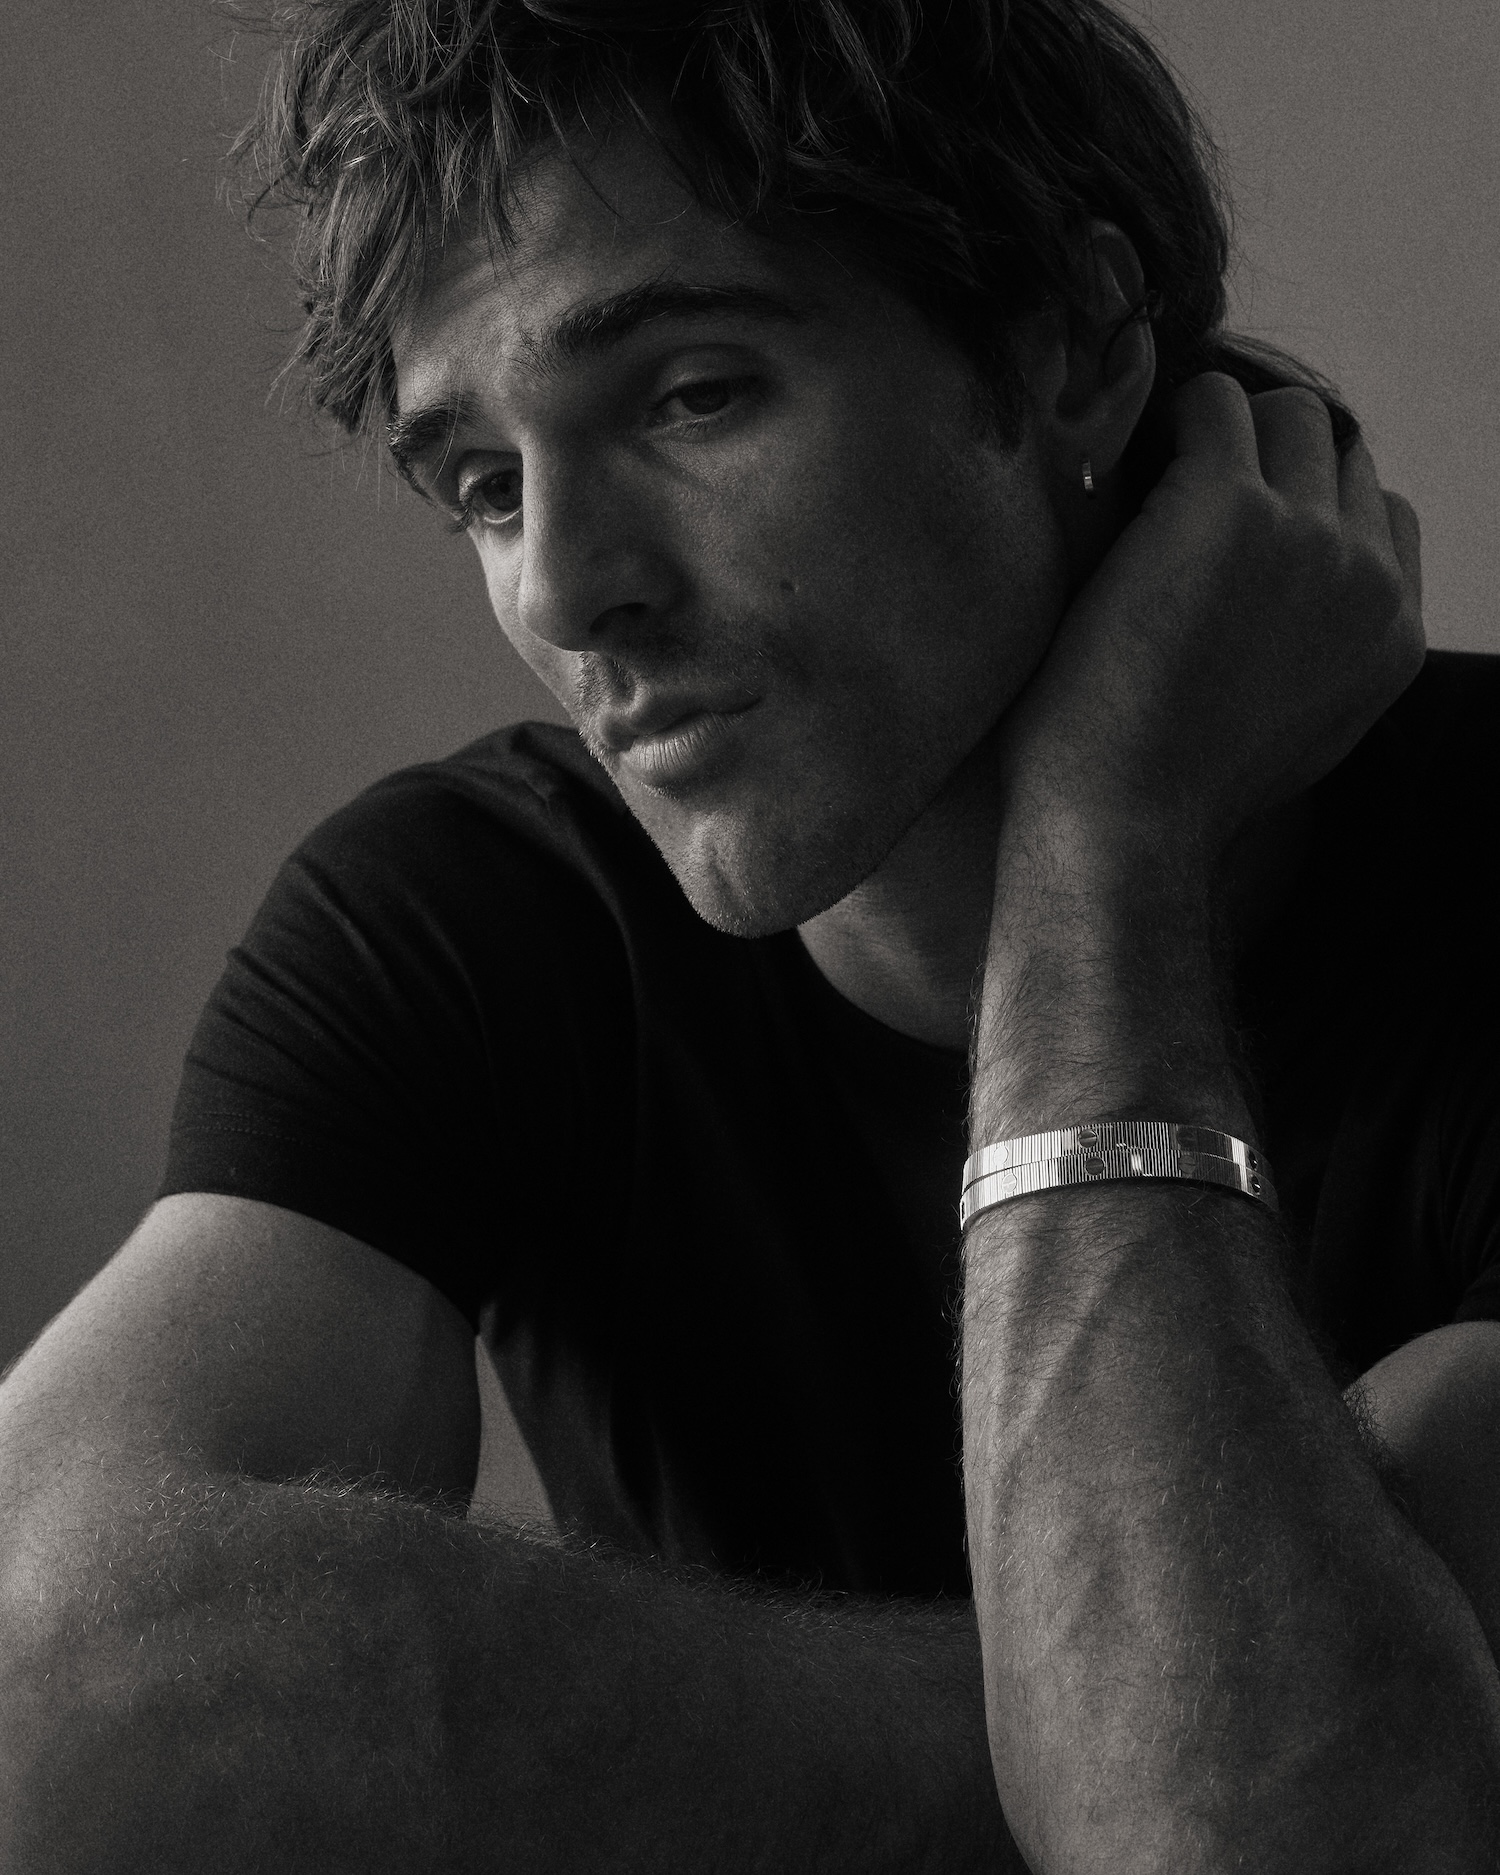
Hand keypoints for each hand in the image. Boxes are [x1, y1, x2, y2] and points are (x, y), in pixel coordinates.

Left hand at [995, 373, 1423, 860]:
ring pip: (1289, 412)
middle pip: (1340, 450)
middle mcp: (1368, 578)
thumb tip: (1287, 607)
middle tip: (1184, 493)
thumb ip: (1319, 659)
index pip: (1386, 514)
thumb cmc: (1170, 795)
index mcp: (1394, 637)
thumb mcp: (1291, 736)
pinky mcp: (1229, 506)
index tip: (1241, 528)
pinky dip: (1172, 420)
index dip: (1312, 504)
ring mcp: (1306, 536)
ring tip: (1153, 479)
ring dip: (1221, 429)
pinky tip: (1127, 465)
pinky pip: (1214, 404)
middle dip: (1268, 455)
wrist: (1123, 821)